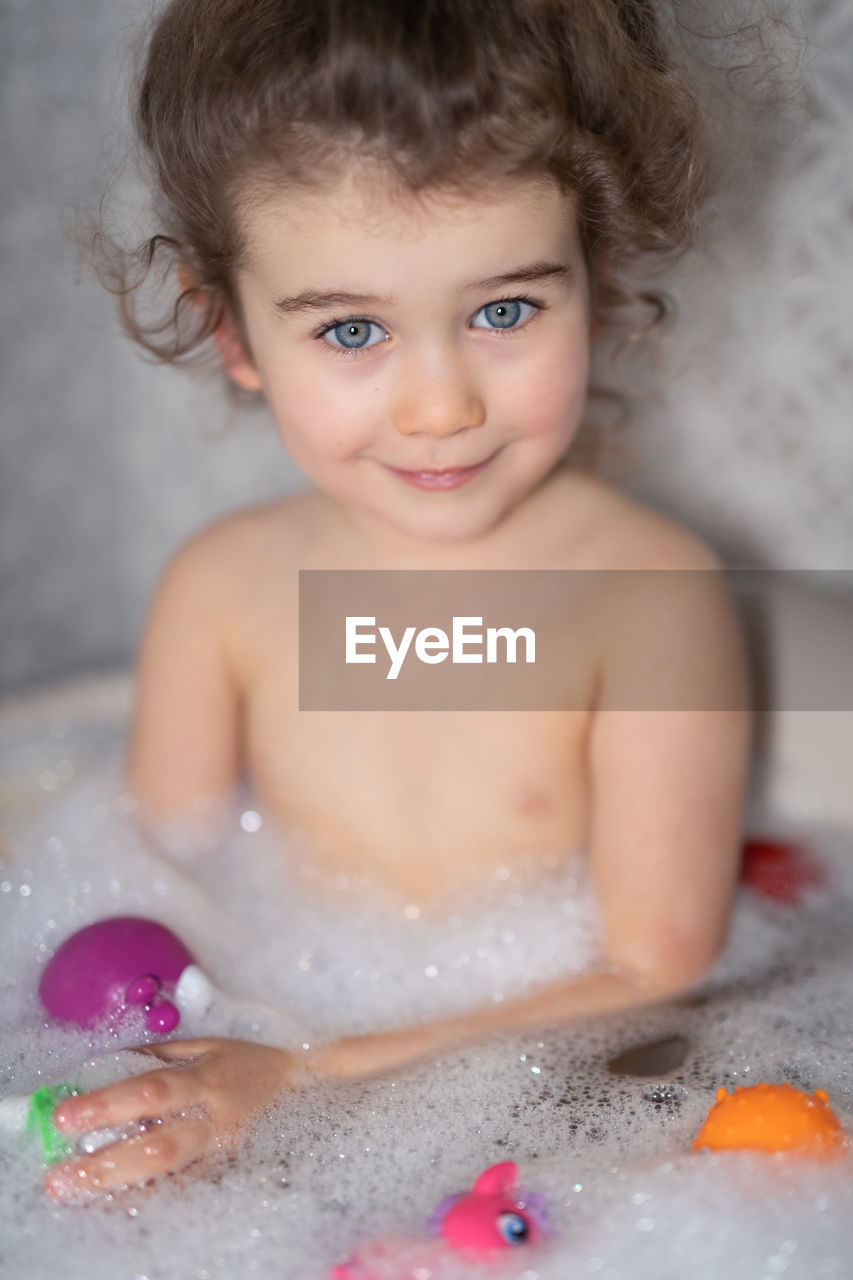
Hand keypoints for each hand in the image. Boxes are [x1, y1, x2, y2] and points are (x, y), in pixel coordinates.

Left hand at [44, 1037, 303, 1198]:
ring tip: (80, 1191)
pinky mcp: (230, 1174)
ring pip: (170, 1176)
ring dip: (120, 1187)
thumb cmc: (250, 1062)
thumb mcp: (207, 1046)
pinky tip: (119, 1204)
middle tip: (61, 1175)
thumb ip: (159, 1055)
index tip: (64, 1117)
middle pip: (156, 1146)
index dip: (106, 1104)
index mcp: (207, 1078)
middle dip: (104, 1163)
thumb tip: (108, 1065)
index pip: (149, 1091)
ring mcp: (225, 1152)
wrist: (306, 1087)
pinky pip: (187, 1191)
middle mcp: (215, 1118)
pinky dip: (152, 1198)